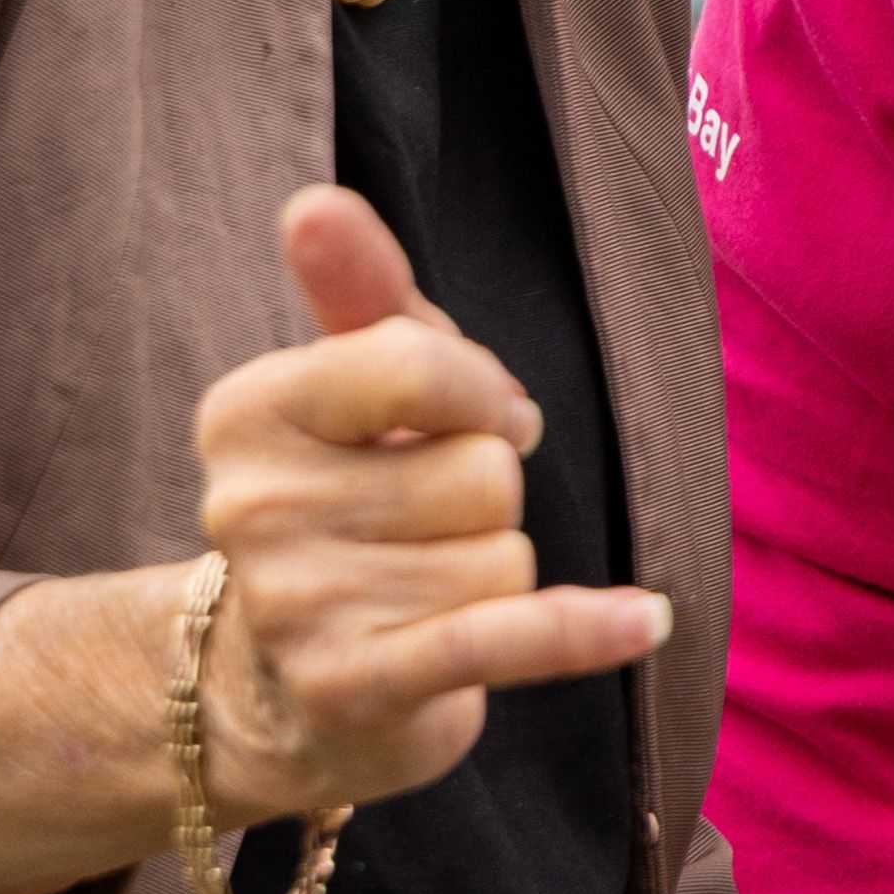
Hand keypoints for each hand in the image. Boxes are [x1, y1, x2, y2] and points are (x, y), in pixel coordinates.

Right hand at [188, 183, 668, 824]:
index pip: (420, 363)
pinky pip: (502, 638)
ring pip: (504, 553)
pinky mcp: (352, 689)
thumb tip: (317, 205)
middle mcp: (251, 507)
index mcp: (247, 411)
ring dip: (497, 573)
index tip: (468, 422)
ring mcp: (296, 605)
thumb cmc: (350, 503)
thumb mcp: (354, 387)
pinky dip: (583, 631)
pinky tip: (646, 621)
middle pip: (482, 468)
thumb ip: (361, 293)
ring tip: (426, 590)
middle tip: (428, 526)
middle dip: (486, 494)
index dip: (480, 393)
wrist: (288, 687)